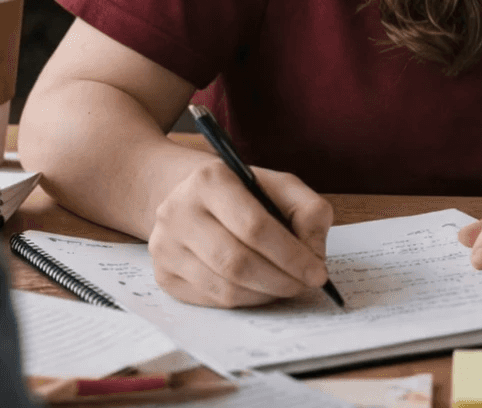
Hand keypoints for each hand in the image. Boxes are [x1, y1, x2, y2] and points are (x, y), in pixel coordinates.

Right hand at [149, 159, 333, 307]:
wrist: (190, 195)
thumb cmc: (244, 192)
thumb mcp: (281, 186)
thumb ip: (309, 211)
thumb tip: (313, 255)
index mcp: (210, 179)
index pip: (255, 226)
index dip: (291, 255)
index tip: (317, 272)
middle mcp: (178, 211)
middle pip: (237, 261)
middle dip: (280, 280)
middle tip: (305, 286)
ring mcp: (165, 246)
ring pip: (223, 287)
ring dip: (264, 294)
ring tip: (287, 287)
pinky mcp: (163, 275)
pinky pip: (211, 300)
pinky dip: (244, 301)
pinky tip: (261, 290)